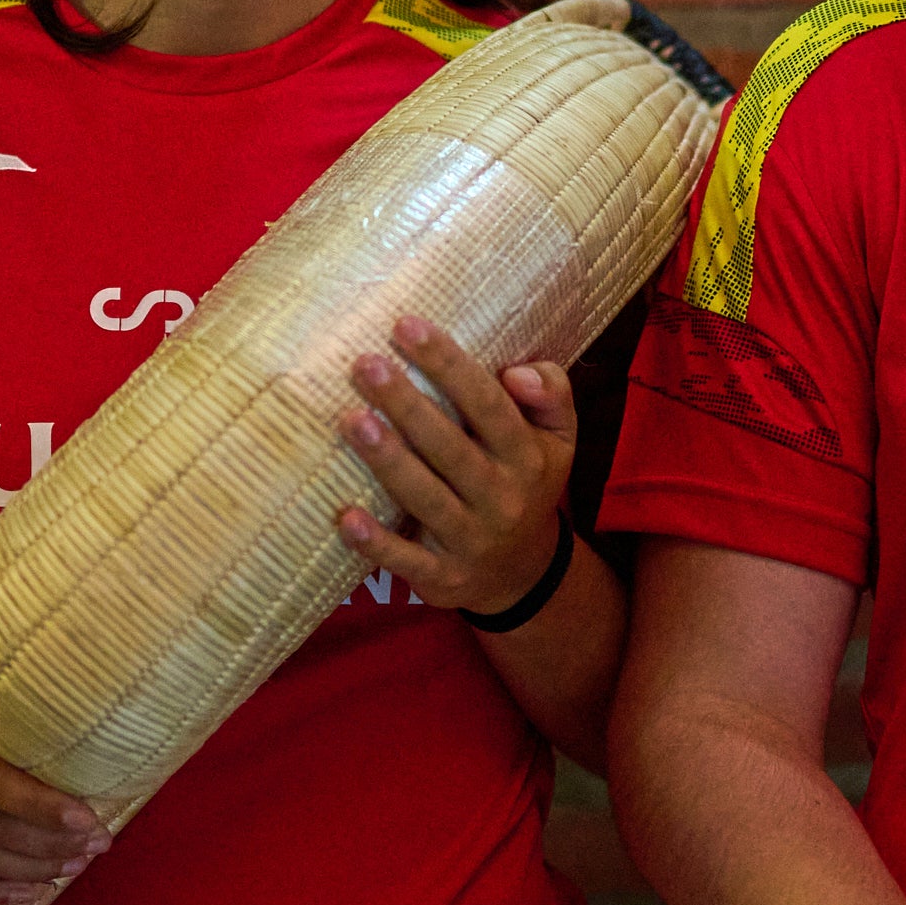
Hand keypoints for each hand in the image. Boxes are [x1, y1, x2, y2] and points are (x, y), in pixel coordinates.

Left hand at [333, 315, 577, 618]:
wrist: (525, 572)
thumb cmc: (528, 481)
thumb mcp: (559, 437)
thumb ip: (552, 392)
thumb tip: (516, 373)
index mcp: (527, 456)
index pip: (488, 404)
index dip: (448, 365)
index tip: (406, 326)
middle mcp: (502, 498)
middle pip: (450, 447)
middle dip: (407, 405)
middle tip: (366, 364)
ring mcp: (472, 541)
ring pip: (426, 497)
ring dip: (388, 460)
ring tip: (351, 420)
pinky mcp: (443, 578)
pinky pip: (407, 561)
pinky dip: (376, 544)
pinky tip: (345, 516)